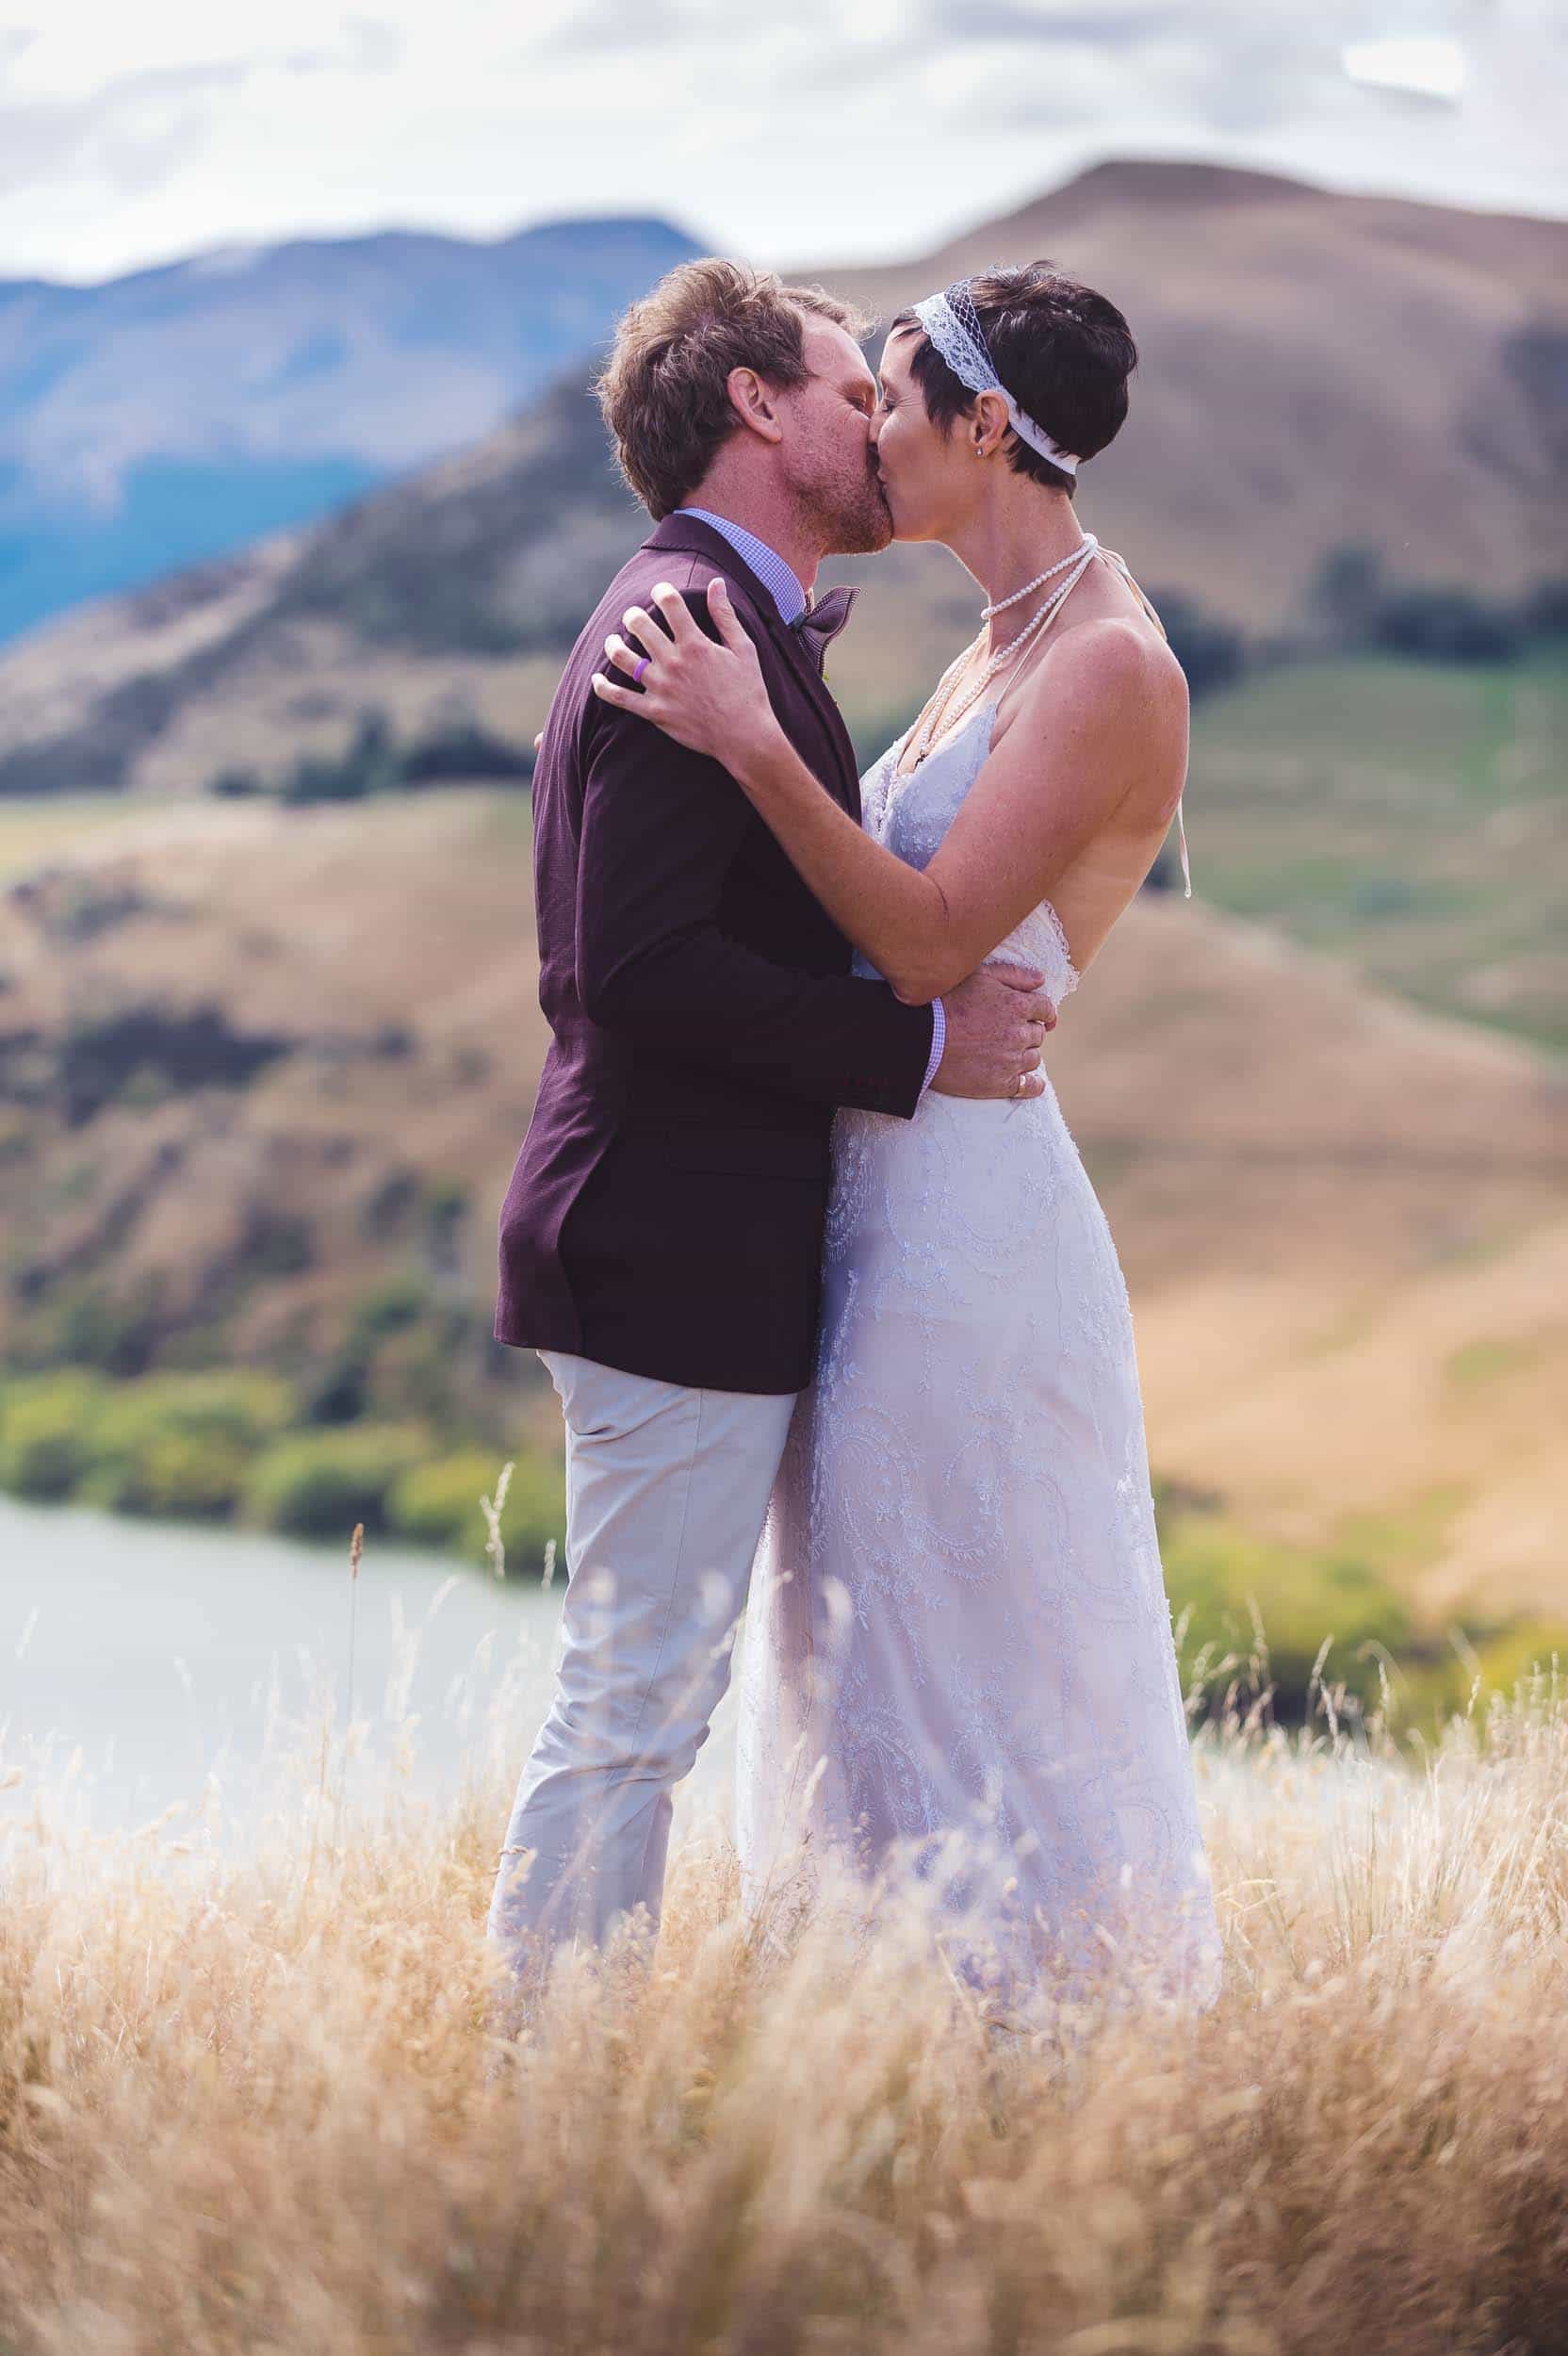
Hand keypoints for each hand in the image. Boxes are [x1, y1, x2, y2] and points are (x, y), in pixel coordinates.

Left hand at [591, 577, 784, 780]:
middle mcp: (674, 663)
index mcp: (695, 644)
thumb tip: (716, 583)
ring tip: (613, 640)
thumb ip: (725, 615)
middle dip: (633, 615)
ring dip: (613, 644)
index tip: (660, 591)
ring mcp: (661, 688)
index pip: (669, 603)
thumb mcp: (743, 649)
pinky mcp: (654, 712)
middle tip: (634, 617)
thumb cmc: (748, 691)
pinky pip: (619, 698)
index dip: (661, 591)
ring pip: (622, 658)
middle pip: (640, 625)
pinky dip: (603, 688)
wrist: (744, 736)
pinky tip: (597, 679)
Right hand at [930, 962, 1055, 1101]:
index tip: (1039, 1017)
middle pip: (1038, 1034)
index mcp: (1017, 1005)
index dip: (1042, 1012)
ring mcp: (1011, 1061)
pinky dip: (1033, 1084)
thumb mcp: (979, 976)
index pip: (1046, 1009)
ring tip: (1005, 1053)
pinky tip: (1028, 1082)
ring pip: (1034, 1059)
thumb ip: (1014, 975)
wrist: (920, 1039)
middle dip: (1027, 1031)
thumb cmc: (945, 1002)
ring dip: (1025, 1055)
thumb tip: (1041, 980)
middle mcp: (1019, 1034)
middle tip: (1007, 1032)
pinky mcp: (1001, 1084)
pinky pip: (1030, 1087)